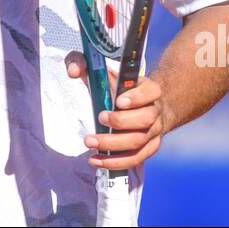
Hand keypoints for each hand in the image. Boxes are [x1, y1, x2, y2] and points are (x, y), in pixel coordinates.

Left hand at [66, 54, 173, 170]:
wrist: (145, 106)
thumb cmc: (120, 88)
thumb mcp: (105, 72)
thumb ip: (86, 65)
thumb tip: (73, 70)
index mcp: (149, 90)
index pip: (151, 92)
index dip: (137, 97)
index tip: (118, 100)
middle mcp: (155, 111)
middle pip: (146, 118)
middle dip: (121, 121)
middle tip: (100, 117)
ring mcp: (154, 132)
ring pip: (139, 141)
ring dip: (113, 144)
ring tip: (90, 141)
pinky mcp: (148, 149)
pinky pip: (135, 159)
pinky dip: (115, 162)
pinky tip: (96, 160)